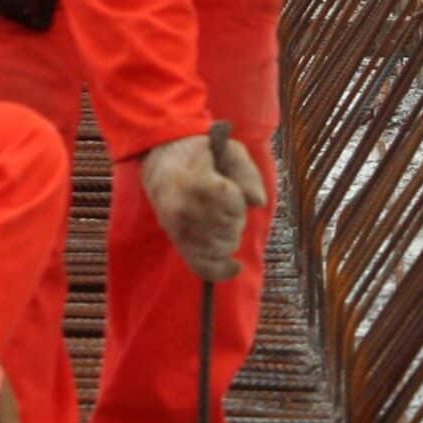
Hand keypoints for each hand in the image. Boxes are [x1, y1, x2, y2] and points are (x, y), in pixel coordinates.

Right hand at [141, 123, 267, 281]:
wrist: (163, 163)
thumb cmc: (202, 156)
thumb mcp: (229, 151)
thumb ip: (247, 172)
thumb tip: (258, 202)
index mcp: (197, 184)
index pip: (233, 207)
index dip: (237, 199)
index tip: (228, 188)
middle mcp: (185, 210)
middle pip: (230, 229)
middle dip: (236, 218)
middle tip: (225, 204)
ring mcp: (179, 230)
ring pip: (221, 248)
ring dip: (229, 236)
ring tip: (220, 219)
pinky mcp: (178, 243)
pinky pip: (202, 267)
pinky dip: (222, 271)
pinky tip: (235, 267)